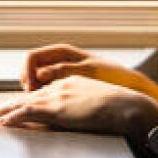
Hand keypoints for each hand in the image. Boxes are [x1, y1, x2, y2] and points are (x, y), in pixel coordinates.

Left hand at [0, 75, 157, 140]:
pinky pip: (30, 111)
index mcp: (70, 83)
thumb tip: (71, 117)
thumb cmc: (120, 109)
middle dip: (7, 104)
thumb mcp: (96, 103)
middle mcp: (61, 85)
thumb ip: (81, 107)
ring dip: (4, 110)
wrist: (128, 106)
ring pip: (23, 102)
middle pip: (27, 95)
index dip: (24, 101)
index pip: (41, 92)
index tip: (12, 108)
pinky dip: (14, 116)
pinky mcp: (58, 107)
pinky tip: (4, 122)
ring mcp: (58, 95)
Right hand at [20, 43, 149, 94]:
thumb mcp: (88, 71)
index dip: (26, 73)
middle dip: (26, 83)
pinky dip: (43, 96)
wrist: (131, 85)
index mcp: (62, 51)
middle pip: (30, 68)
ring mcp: (62, 71)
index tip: (30, 90)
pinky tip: (47, 106)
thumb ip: (63, 70)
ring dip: (33, 91)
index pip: (31, 57)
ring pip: (36, 79)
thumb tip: (40, 74)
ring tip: (36, 105)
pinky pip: (47, 87)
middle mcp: (59, 59)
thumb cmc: (112, 75)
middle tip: (29, 100)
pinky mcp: (67, 83)